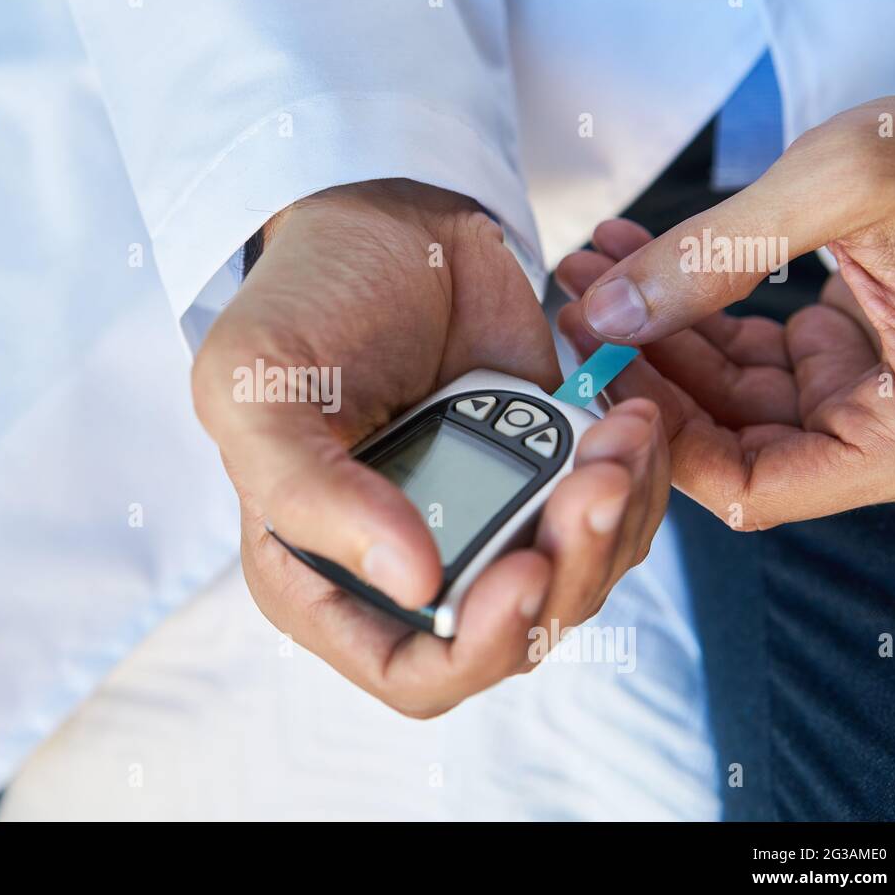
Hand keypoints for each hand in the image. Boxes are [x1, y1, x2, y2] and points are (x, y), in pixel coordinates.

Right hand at [192, 179, 668, 716]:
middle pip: (515, 637)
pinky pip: (611, 518)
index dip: (477, 648)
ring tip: (620, 433)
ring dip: (614, 519)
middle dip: (570, 569)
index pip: (411, 673)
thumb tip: (414, 579)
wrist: (379, 221)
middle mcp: (407, 565)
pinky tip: (628, 419)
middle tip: (595, 479)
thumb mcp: (259, 391)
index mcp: (322, 574)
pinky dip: (635, 481)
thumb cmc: (299, 304)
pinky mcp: (542, 473)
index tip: (523, 570)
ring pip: (579, 582)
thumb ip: (310, 495)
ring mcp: (484, 521)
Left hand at [557, 87, 894, 526]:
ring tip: (593, 268)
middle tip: (577, 306)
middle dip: (644, 367)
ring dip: (657, 327)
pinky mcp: (856, 351)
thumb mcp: (850, 184)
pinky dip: (696, 305)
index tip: (600, 374)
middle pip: (731, 436)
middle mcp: (893, 430)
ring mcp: (872, 392)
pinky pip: (755, 350)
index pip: (753, 486)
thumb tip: (612, 309)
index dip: (664, 439)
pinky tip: (638, 256)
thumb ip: (719, 253)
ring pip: (733, 391)